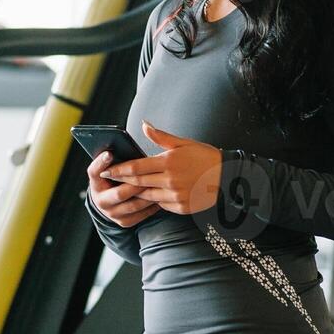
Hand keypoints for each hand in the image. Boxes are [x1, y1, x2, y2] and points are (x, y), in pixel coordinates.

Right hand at [88, 150, 161, 226]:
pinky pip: (141, 214)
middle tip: (152, 174)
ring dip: (148, 195)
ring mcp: (113, 214)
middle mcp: (101, 202)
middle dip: (137, 184)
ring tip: (160, 186)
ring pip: (134, 205)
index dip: (101, 163)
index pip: (94, 172)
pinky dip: (152, 205)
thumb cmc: (111, 181)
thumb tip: (110, 153)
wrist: (109, 203)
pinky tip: (161, 196)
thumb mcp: (105, 170)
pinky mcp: (124, 222)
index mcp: (95, 185)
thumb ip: (106, 161)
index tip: (110, 154)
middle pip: (120, 193)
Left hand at [99, 121, 221, 215]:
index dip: (119, 169)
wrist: (227, 177)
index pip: (136, 167)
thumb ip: (160, 137)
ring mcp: (175, 196)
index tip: (106, 169)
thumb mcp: (183, 143)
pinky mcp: (181, 207)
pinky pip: (161, 204)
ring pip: (147, 196)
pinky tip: (151, 195)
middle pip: (138, 183)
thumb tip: (143, 125)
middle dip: (122, 181)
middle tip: (110, 179)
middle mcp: (169, 181)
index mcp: (168, 163)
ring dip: (137, 192)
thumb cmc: (205, 156)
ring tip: (126, 188)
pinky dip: (155, 199)